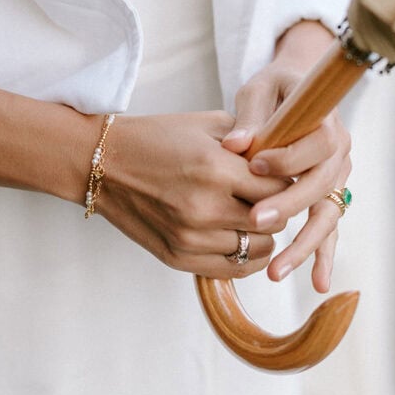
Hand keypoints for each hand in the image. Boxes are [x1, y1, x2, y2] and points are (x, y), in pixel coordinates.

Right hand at [96, 112, 289, 278]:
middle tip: (269, 197)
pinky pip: (235, 269)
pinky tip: (241, 237)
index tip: (281, 177)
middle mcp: (204, 208)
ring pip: (259, 249)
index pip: (280, 189)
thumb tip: (292, 161)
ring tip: (252, 215)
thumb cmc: (158, 138)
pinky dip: (247, 256)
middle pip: (274, 221)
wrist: (102, 164)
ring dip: (263, 233)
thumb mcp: (209, 125)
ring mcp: (190, 238)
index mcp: (215, 169)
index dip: (287, 183)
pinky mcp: (178, 258)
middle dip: (279, 208)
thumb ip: (253, 142)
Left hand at [221, 21, 350, 292]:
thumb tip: (234, 144)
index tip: (253, 164)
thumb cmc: (275, 89)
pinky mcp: (329, 198)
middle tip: (257, 221)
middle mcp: (340, 153)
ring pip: (326, 216)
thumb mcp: (260, 91)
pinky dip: (321, 256)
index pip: (317, 143)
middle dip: (289, 206)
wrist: (299, 92)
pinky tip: (316, 284)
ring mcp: (337, 179)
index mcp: (328, 121)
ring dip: (303, 246)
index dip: (288, 156)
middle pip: (320, 186)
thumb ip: (250, 117)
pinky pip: (327, 230)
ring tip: (277, 272)